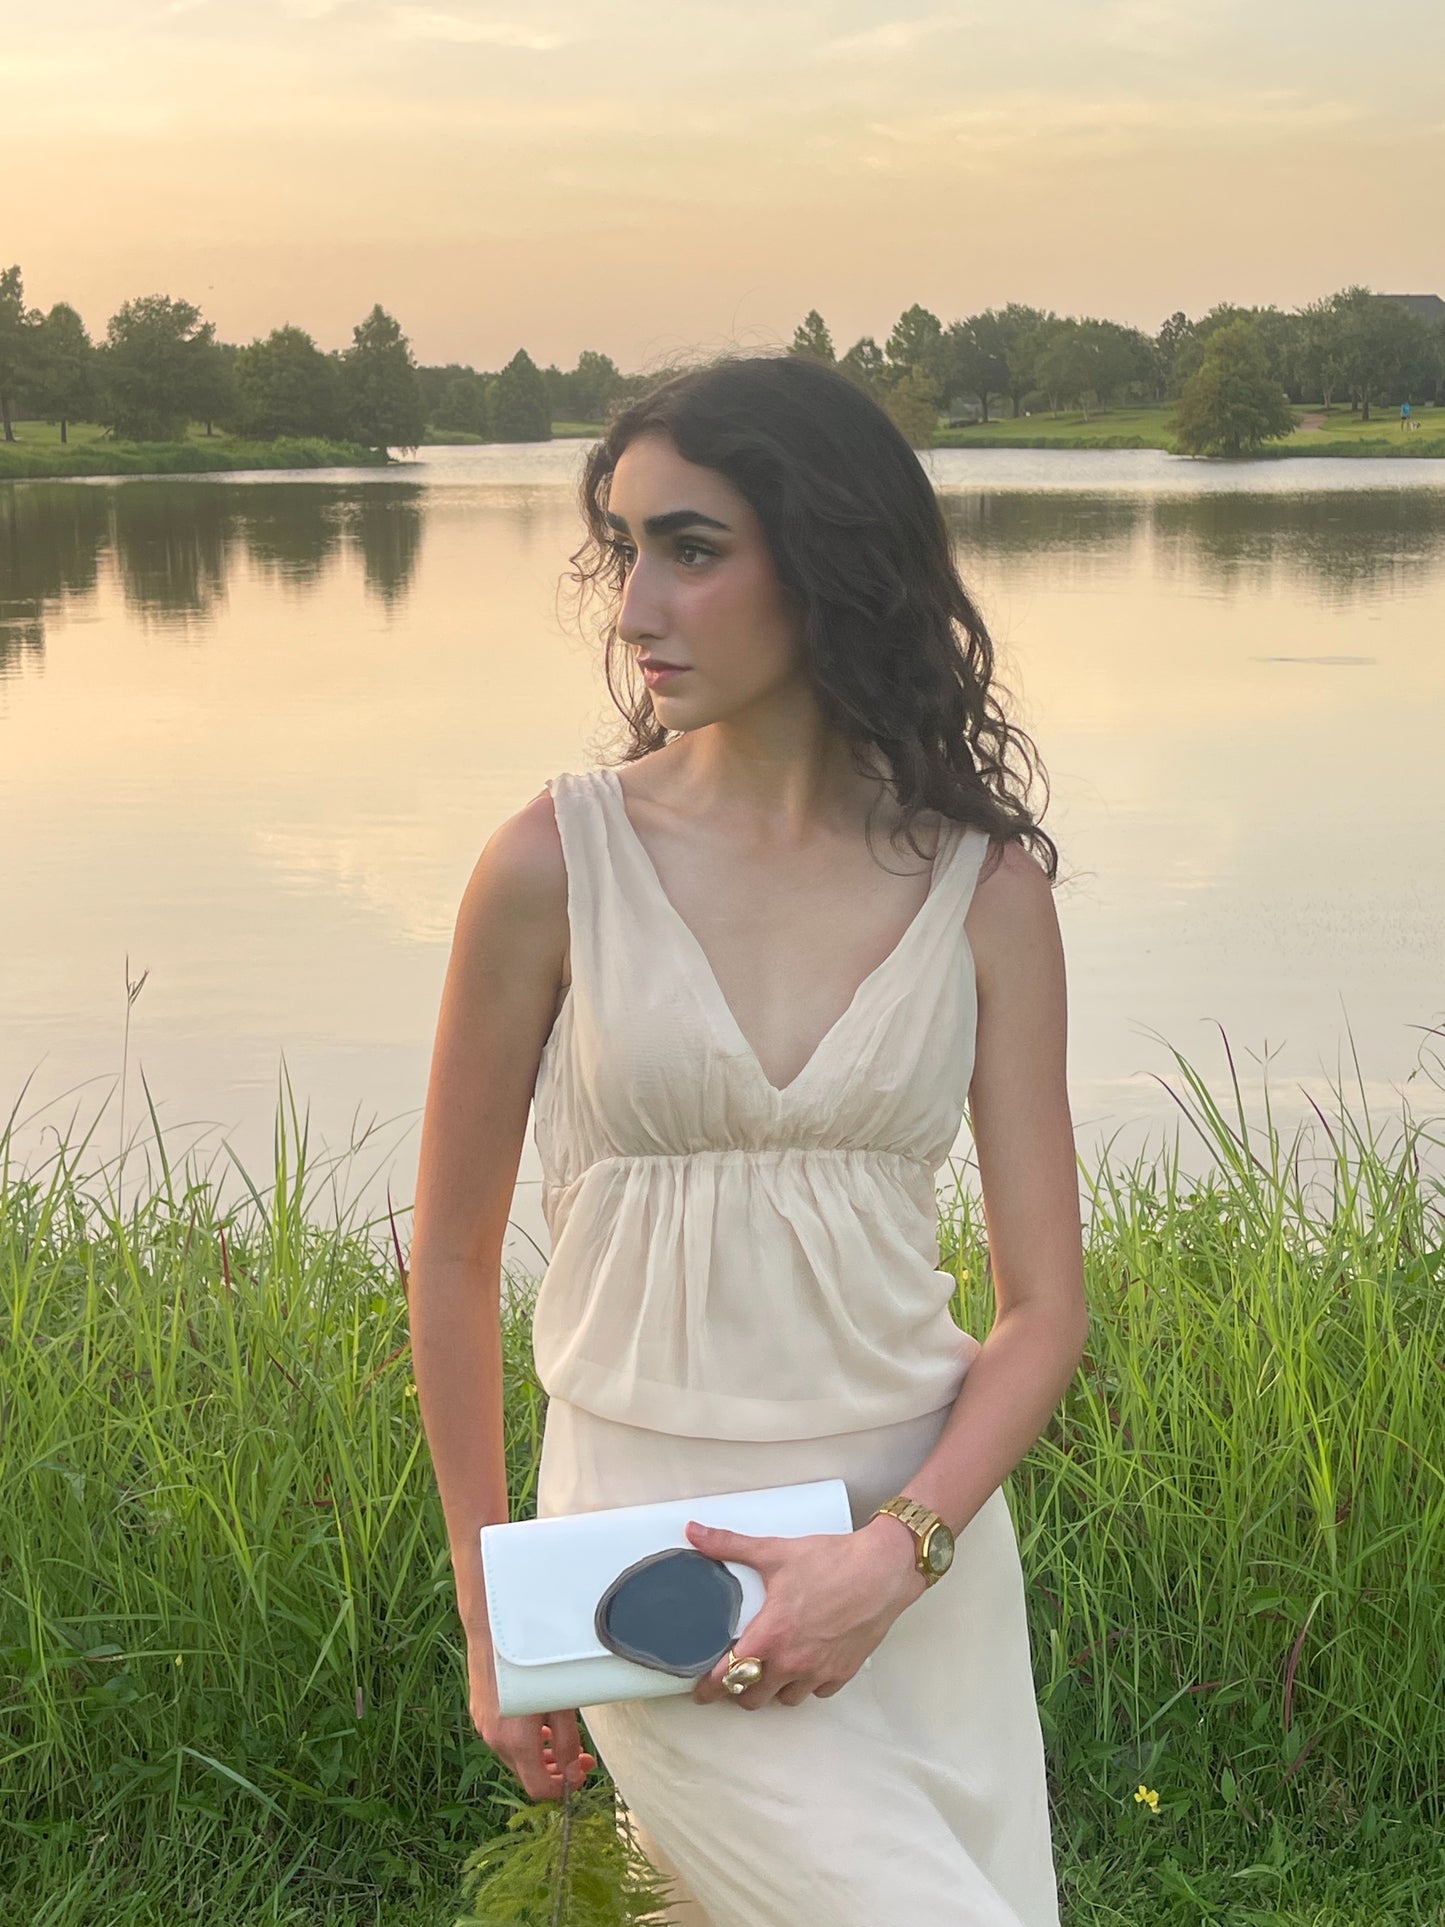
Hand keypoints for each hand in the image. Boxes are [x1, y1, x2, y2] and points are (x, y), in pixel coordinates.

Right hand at [465, 1615, 596, 1801]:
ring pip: (514, 1757)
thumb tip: (574, 1772)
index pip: (538, 1788)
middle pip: (526, 1774)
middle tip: (579, 1758)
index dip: (562, 1789)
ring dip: (538, 1755)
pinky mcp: (479, 1713)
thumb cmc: (534, 1663)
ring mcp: (484, 1727)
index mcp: (517, 1743)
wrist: (496, 1632)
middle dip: (554, 1771)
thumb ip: (568, 1742)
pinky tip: (536, 1722)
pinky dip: (522, 1740)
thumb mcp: (561, 1704)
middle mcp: (496, 1741)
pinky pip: (502, 1739)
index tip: (580, 1775)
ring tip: (559, 1737)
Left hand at [683, 1513, 928, 1709]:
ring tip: (769, 1670)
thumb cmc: (831, 1562)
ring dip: (774, 1689)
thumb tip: (694, 1531)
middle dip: (740, 1690)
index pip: (729, 1676)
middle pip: (753, 1697)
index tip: (700, 1693)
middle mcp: (792, 1661)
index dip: (710, 1688)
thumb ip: (729, 1544)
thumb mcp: (775, 1551)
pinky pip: (816, 1692)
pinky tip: (804, 1666)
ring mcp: (818, 1671)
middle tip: (736, 1675)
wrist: (882, 1570)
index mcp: (771, 1635)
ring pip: (785, 1700)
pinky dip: (807, 1684)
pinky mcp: (842, 1672)